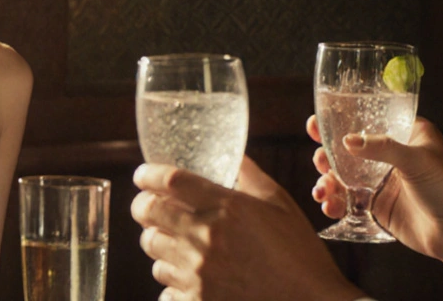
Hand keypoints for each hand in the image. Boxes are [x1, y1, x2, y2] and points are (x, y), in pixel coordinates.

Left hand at [131, 158, 361, 300]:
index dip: (147, 174)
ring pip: (153, 251)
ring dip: (160, 245)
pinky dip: (172, 283)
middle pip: (148, 212)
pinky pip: (165, 289)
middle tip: (148, 208)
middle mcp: (205, 237)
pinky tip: (188, 280)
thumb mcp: (280, 204)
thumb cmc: (300, 255)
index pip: (168, 180)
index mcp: (225, 207)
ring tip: (176, 246)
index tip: (142, 175)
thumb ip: (250, 175)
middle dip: (143, 207)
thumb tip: (233, 154)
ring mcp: (198, 273)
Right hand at [307, 115, 442, 294]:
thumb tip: (345, 140)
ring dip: (327, 181)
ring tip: (322, 191)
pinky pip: (347, 200)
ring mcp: (381, 181)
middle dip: (326, 154)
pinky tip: (329, 206)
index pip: (365, 119)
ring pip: (342, 175)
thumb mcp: (416, 160)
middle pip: (346, 149)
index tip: (316, 124)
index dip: (338, 120)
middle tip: (320, 161)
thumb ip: (381, 148)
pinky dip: (334, 202)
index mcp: (404, 135)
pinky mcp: (377, 206)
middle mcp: (390, 155)